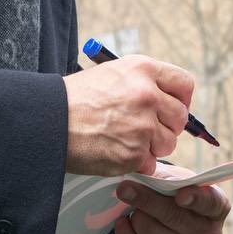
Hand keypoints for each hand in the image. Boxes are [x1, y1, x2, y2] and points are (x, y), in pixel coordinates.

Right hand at [63, 55, 193, 175]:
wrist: (48, 121)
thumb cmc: (75, 98)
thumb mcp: (112, 73)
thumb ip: (143, 82)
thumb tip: (168, 99)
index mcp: (143, 69)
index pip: (184, 84)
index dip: (181, 99)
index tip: (173, 107)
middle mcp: (147, 95)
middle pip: (180, 117)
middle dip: (168, 126)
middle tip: (148, 130)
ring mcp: (142, 126)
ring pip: (168, 143)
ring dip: (152, 146)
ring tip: (127, 140)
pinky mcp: (134, 154)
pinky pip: (151, 163)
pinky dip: (138, 164)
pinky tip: (118, 153)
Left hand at [114, 164, 229, 233]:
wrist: (173, 221)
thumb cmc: (176, 194)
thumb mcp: (176, 179)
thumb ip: (164, 178)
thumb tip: (142, 178)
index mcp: (217, 207)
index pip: (209, 202)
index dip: (195, 198)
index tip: (180, 195)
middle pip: (176, 218)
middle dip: (148, 202)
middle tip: (125, 189)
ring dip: (137, 219)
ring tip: (130, 208)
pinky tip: (123, 224)